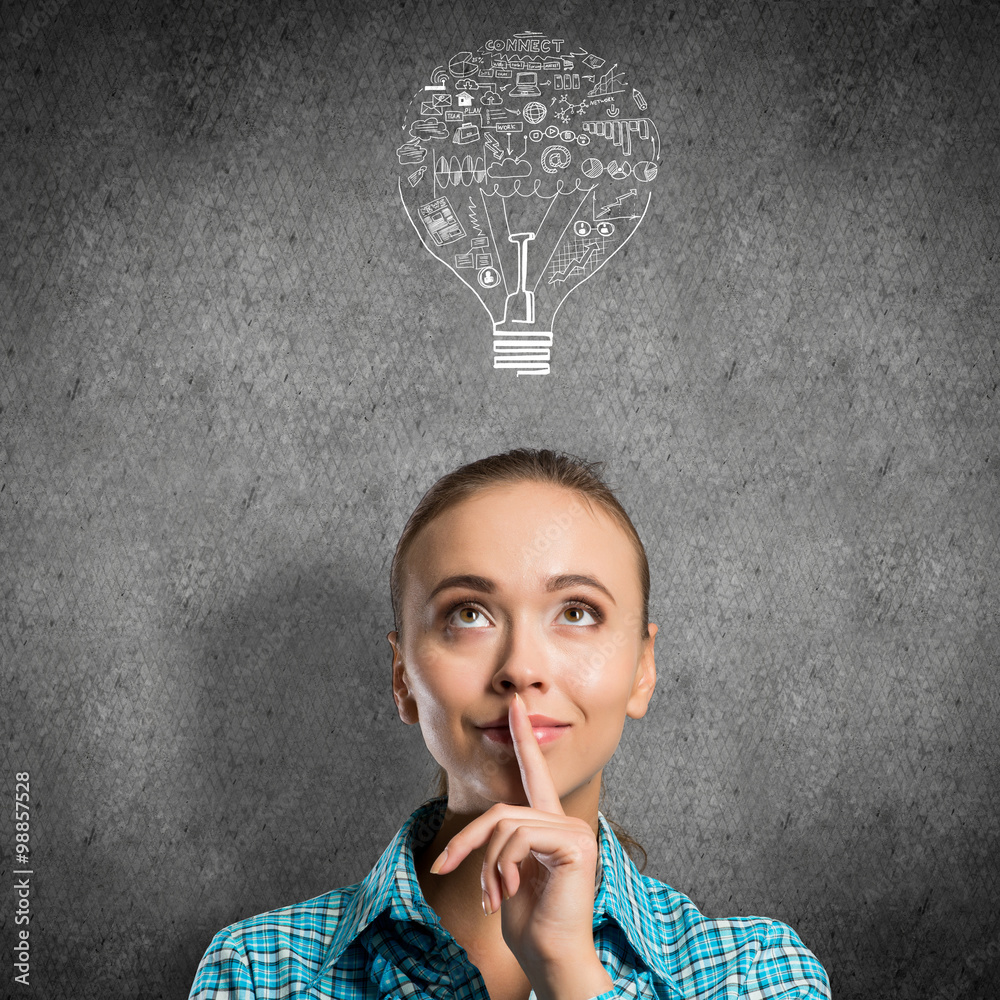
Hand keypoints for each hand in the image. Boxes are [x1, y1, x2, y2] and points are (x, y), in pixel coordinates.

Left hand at [429, 693, 612, 998]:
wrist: (550, 958)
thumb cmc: (529, 923)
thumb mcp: (504, 874)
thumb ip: (500, 842)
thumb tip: (482, 833)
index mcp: (548, 824)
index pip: (534, 773)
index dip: (523, 737)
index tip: (515, 704)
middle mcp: (563, 819)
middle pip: (499, 812)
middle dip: (466, 842)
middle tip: (447, 870)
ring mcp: (572, 829)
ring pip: (505, 825)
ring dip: (486, 865)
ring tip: (492, 896)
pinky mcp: (574, 842)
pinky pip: (518, 837)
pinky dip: (501, 866)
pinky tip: (509, 892)